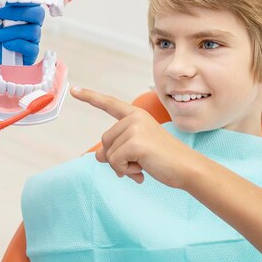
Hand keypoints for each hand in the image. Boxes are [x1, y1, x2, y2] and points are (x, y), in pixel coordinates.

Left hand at [0, 3, 44, 97]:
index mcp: (21, 9)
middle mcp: (28, 23)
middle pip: (38, 14)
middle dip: (18, 13)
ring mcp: (30, 40)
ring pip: (34, 31)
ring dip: (12, 32)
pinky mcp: (28, 55)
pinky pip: (32, 48)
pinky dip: (18, 44)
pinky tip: (5, 45)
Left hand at [71, 87, 196, 187]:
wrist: (187, 168)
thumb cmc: (163, 159)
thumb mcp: (136, 150)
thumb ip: (117, 148)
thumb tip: (98, 156)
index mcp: (136, 115)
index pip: (109, 104)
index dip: (90, 97)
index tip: (74, 90)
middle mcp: (134, 117)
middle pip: (104, 140)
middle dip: (116, 157)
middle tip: (138, 163)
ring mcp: (134, 128)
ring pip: (108, 153)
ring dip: (122, 166)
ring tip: (143, 165)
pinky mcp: (135, 143)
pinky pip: (115, 162)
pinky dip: (125, 171)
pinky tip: (141, 171)